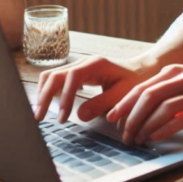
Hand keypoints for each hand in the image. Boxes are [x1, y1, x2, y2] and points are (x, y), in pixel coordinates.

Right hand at [35, 55, 156, 123]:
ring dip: (44, 93)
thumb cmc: (135, 81)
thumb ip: (101, 104)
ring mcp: (79, 66)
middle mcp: (84, 62)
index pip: (71, 78)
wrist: (142, 70)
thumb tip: (78, 115)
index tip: (63, 118)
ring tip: (42, 113)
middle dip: (44, 96)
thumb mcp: (122, 94)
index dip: (64, 97)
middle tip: (39, 118)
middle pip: (54, 75)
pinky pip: (58, 79)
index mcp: (95, 65)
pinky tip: (52, 105)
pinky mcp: (78, 72)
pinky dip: (51, 91)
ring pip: (52, 75)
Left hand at [105, 64, 182, 144]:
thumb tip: (142, 105)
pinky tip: (156, 137)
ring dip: (145, 127)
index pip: (141, 87)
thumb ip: (168, 87)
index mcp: (175, 71)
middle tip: (124, 134)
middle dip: (131, 119)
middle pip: (147, 98)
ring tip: (138, 139)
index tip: (113, 118)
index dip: (124, 104)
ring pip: (161, 110)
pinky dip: (164, 130)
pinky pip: (180, 120)